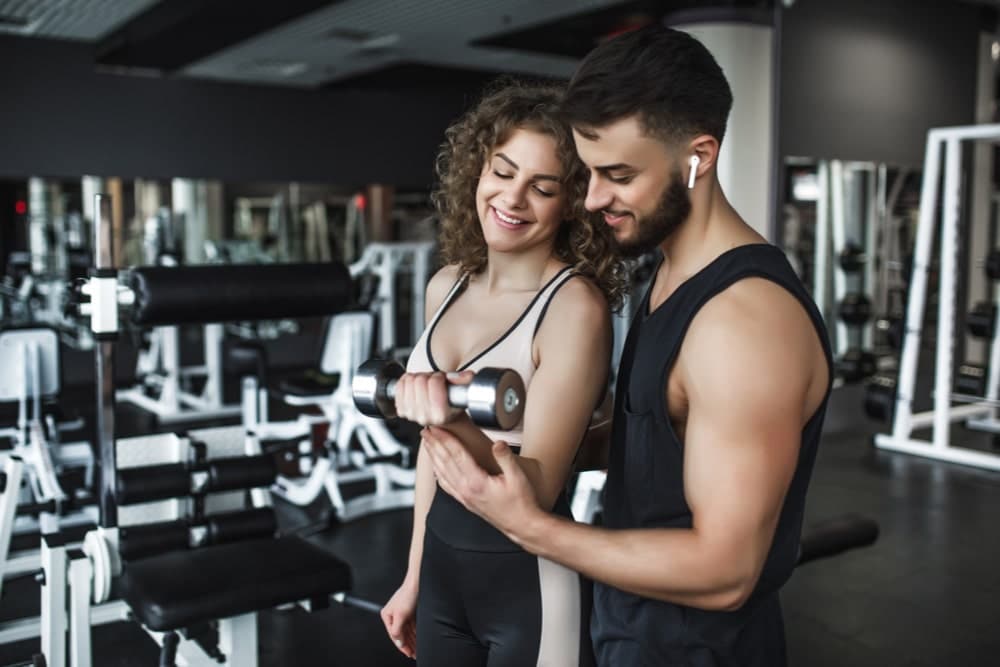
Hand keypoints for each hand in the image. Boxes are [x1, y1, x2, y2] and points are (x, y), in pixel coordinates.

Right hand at [380, 580, 417, 658]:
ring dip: (413, 640)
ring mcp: (402, 614)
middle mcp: (394, 615)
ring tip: (417, 649)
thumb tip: (398, 641)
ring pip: (407, 631)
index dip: (402, 646)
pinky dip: (415, 633)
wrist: (418, 582)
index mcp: (387, 615)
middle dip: (408, 645)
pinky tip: (419, 639)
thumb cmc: (408, 594)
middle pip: (401, 634)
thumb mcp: (400, 615)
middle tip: (414, 654)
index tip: (408, 653)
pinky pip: (412, 626)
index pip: (394, 635)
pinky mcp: (410, 612)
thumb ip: (397, 630)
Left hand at [393, 371, 474, 425]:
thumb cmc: (450, 402)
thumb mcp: (462, 389)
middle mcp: (425, 417)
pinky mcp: (401, 410)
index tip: (442, 381)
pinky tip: (415, 387)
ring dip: (417, 378)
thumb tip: (466, 376)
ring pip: (409, 381)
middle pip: (420, 381)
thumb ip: (466, 380)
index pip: (434, 384)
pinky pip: (399, 385)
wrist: (441, 414)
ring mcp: (411, 415)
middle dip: (427, 377)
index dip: (439, 376)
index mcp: (441, 415)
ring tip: (425, 386)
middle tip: (433, 383)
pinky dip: (407, 381)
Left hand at [421, 425, 541, 541]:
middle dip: (434, 444)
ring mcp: (464, 496)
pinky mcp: (466, 501)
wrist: (522, 526)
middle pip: (445, 462)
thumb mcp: (518, 477)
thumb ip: (506, 458)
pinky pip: (446, 485)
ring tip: (427, 444)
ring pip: (442, 473)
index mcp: (477, 482)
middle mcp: (466, 489)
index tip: (437, 428)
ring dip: (433, 456)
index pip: (456, 454)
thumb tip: (498, 443)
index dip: (445, 439)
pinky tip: (436, 469)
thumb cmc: (521, 503)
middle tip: (426, 430)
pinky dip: (438, 474)